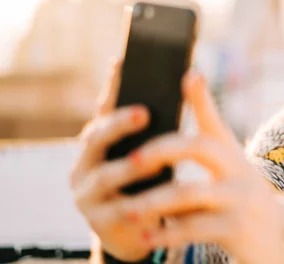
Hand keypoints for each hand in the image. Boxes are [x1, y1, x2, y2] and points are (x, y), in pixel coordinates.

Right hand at [70, 61, 156, 261]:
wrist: (139, 230)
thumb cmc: (148, 181)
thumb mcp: (152, 151)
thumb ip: (160, 123)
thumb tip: (191, 76)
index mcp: (97, 140)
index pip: (103, 109)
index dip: (111, 86)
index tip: (121, 61)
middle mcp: (85, 163)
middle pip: (95, 139)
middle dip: (119, 124)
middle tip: (143, 113)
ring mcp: (87, 193)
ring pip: (105, 176)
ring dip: (130, 166)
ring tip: (153, 159)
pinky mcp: (99, 221)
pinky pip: (118, 210)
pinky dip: (137, 201)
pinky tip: (157, 195)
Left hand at [104, 73, 283, 263]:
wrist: (277, 238)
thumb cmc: (239, 198)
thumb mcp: (229, 171)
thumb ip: (201, 154)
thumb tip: (164, 136)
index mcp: (231, 153)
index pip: (215, 120)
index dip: (202, 98)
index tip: (189, 75)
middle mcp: (238, 170)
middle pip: (200, 148)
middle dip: (162, 151)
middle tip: (130, 160)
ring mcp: (240, 199)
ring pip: (192, 193)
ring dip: (155, 201)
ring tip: (127, 210)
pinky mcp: (237, 229)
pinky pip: (196, 229)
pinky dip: (168, 234)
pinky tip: (147, 238)